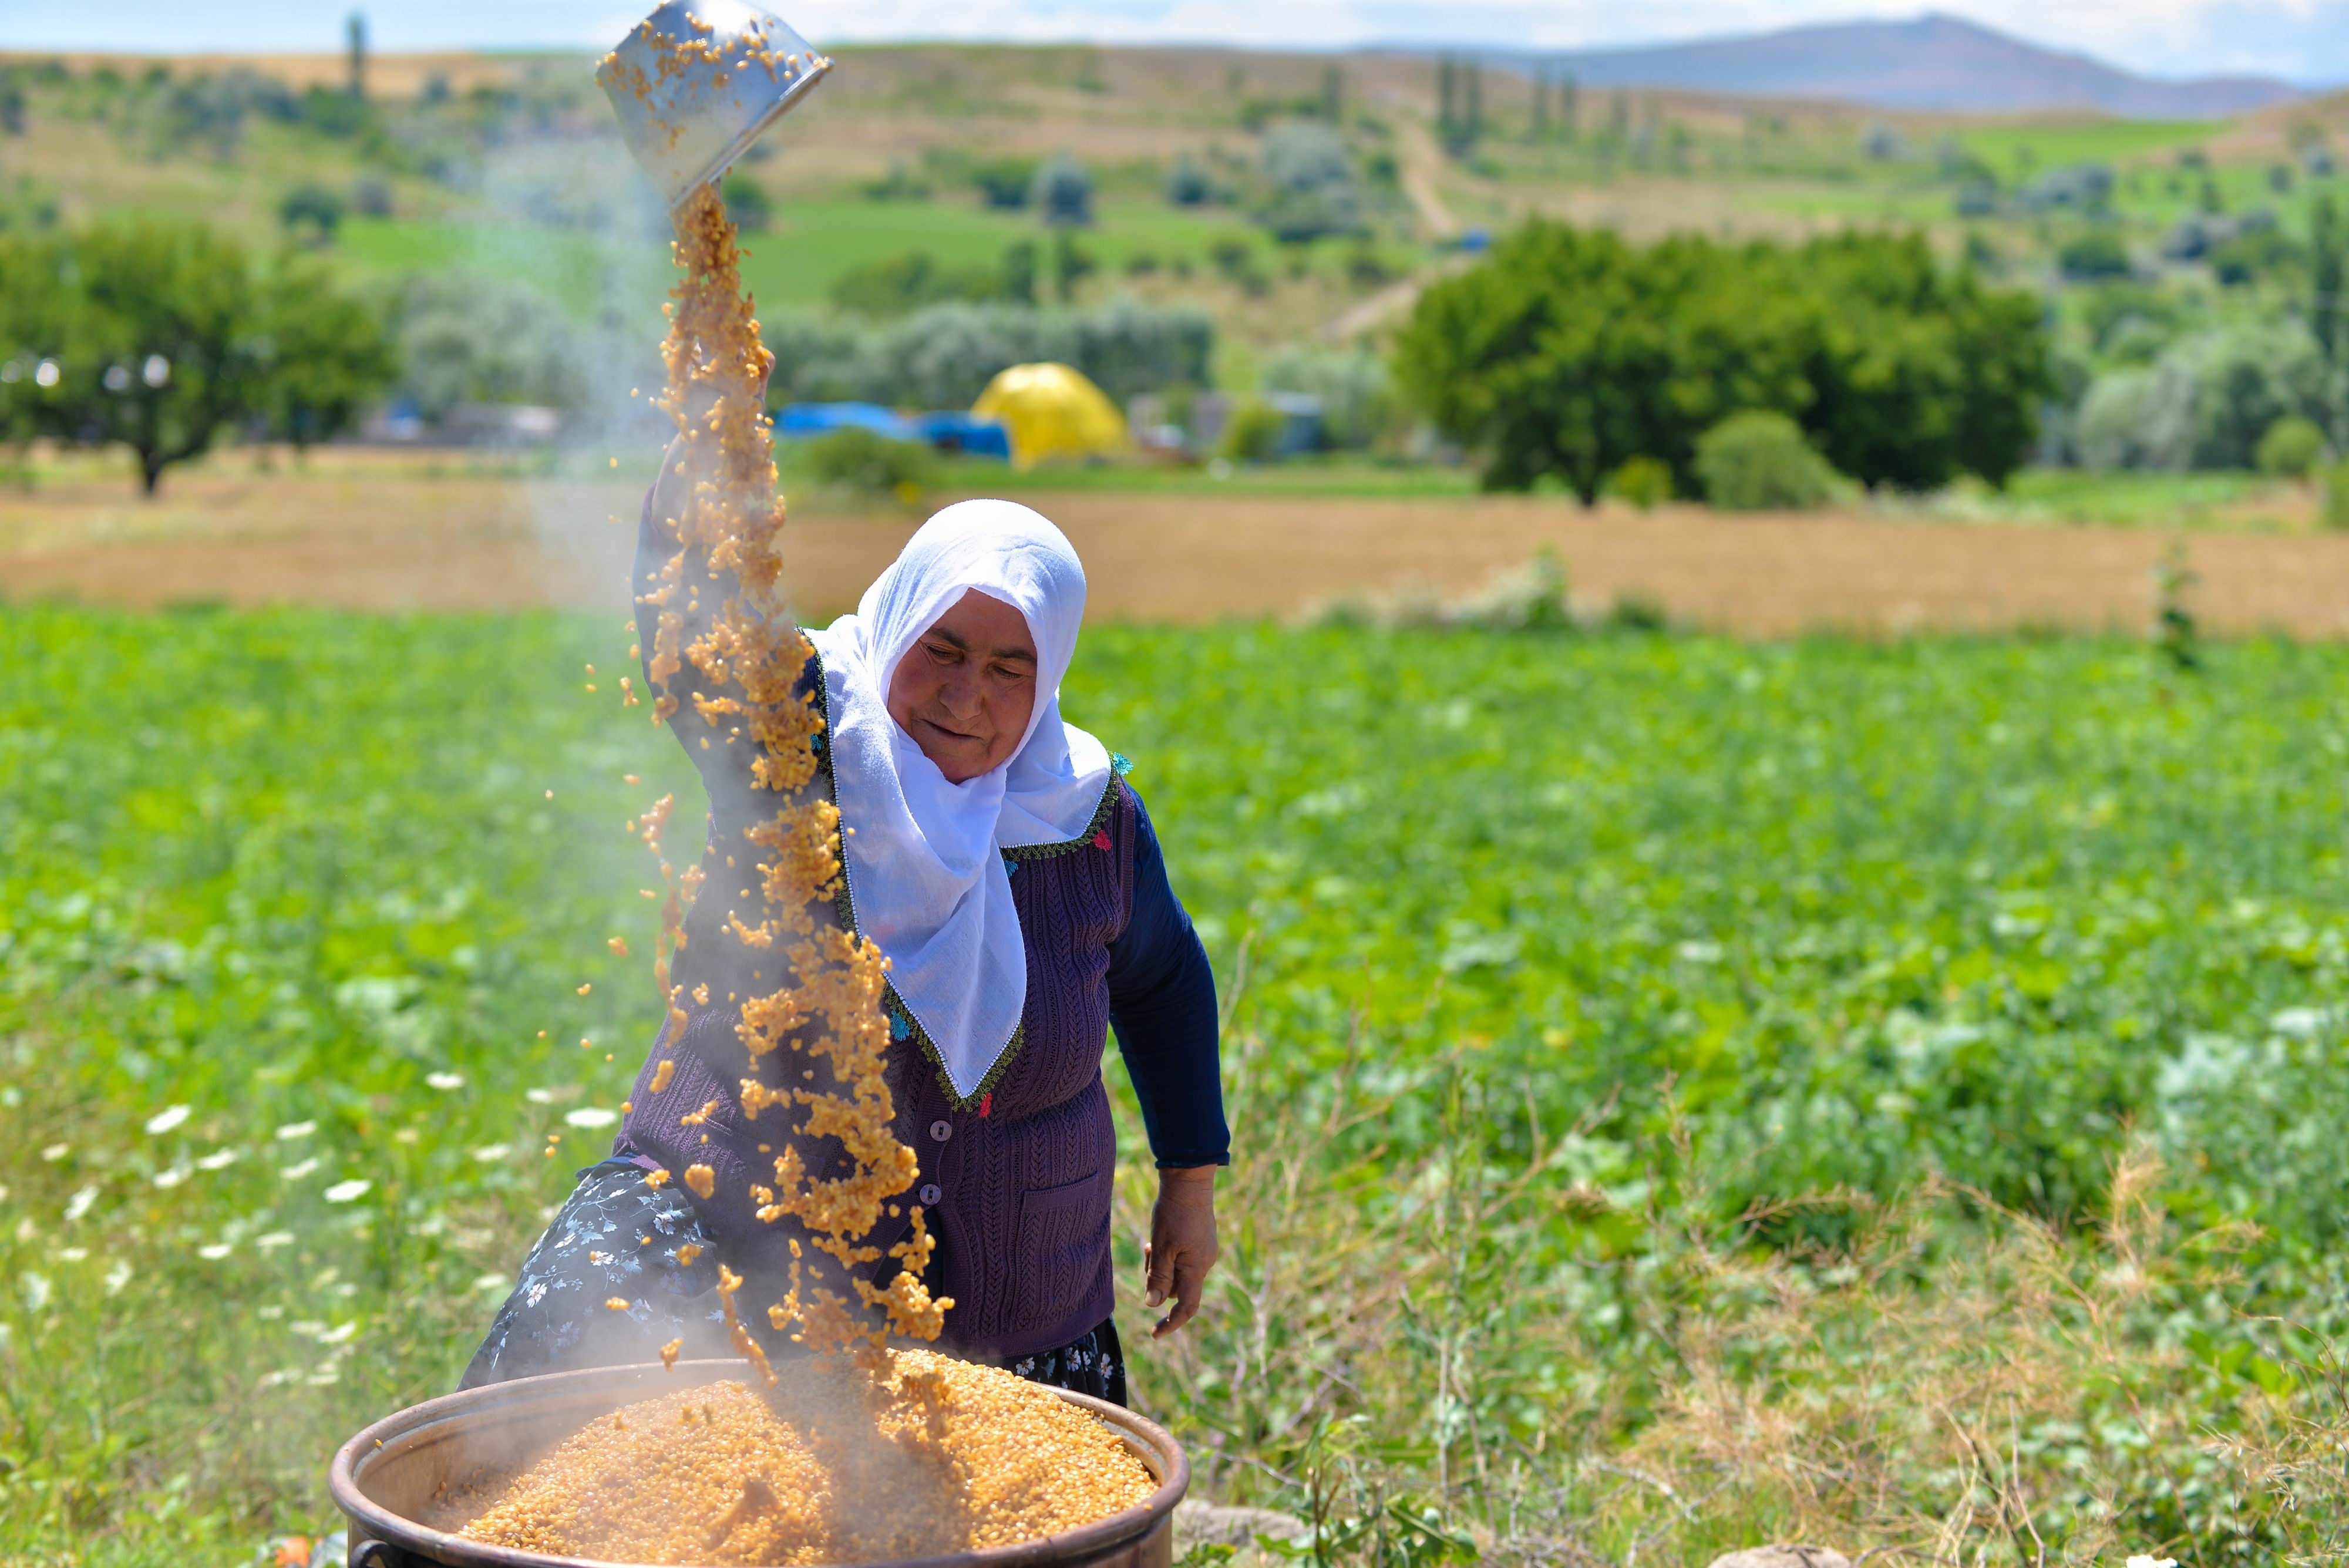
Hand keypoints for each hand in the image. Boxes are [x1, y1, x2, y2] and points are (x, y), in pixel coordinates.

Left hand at [1143, 1165, 1217, 1338]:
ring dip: (1161, 1265)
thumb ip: (1158, 1276)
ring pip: (1176, 1272)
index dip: (1171, 1323)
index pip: (1187, 1307)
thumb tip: (1153, 1304)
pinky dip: (1167, 1255)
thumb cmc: (1174, 1214)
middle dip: (1158, 1280)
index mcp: (1197, 1268)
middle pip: (1176, 1288)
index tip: (1154, 1334)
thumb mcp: (1161, 1247)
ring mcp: (1203, 1251)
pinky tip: (1160, 1236)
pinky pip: (1180, 1258)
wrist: (1189, 1181)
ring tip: (1153, 1243)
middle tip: (1148, 1254)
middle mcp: (1204, 1263)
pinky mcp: (1199, 1241)